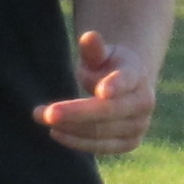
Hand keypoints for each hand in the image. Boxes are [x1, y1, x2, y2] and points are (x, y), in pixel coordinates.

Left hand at [36, 31, 157, 154]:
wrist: (128, 87)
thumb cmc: (108, 66)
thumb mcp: (101, 54)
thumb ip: (93, 49)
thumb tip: (89, 36)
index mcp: (138, 74)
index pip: (127, 80)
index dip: (115, 85)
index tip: (101, 91)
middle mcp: (144, 102)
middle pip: (107, 111)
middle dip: (75, 113)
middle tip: (45, 113)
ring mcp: (139, 125)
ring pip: (101, 131)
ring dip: (69, 127)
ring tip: (39, 116)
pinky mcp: (130, 142)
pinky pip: (101, 146)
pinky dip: (77, 141)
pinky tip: (55, 132)